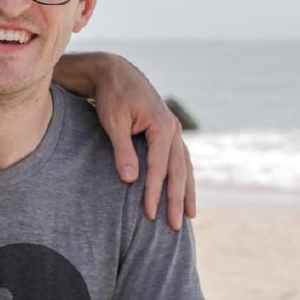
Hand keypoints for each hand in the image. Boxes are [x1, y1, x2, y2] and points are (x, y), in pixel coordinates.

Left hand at [91, 55, 194, 229]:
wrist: (115, 73)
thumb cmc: (111, 96)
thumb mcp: (113, 122)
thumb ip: (122, 150)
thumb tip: (131, 180)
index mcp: (162, 125)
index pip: (160, 166)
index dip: (155, 192)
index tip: (150, 214)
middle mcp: (173, 129)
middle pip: (178, 171)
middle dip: (176, 200)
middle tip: (174, 226)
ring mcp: (173, 131)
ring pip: (184, 167)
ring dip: (186, 192)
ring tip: (188, 216)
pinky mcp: (167, 133)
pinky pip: (179, 160)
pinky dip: (182, 178)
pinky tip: (183, 194)